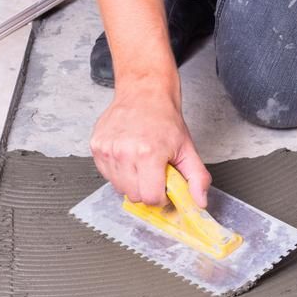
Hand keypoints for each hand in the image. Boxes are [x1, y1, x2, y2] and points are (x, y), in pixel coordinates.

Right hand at [90, 79, 211, 206]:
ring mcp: (107, 149)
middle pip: (134, 196)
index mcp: (148, 154)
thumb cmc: (165, 120)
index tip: (164, 188)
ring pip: (119, 188)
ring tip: (141, 163)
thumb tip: (200, 202)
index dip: (161, 197)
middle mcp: (124, 152)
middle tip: (154, 172)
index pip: (151, 198)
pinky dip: (119, 172)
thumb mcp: (188, 150)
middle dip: (147, 190)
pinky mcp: (96, 147)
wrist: (144, 94)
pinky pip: (107, 175)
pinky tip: (129, 157)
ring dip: (132, 182)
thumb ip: (197, 179)